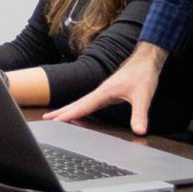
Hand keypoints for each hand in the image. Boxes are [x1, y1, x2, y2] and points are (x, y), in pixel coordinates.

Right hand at [43, 42, 167, 133]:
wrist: (146, 60)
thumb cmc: (142, 74)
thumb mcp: (143, 96)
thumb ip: (139, 115)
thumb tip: (138, 131)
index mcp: (104, 92)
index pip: (83, 106)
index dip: (69, 114)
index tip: (55, 120)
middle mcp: (101, 91)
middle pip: (77, 103)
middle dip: (61, 111)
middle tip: (46, 118)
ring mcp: (103, 92)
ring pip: (82, 102)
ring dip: (69, 109)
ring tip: (57, 117)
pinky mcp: (108, 93)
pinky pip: (89, 102)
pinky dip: (80, 108)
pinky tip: (80, 112)